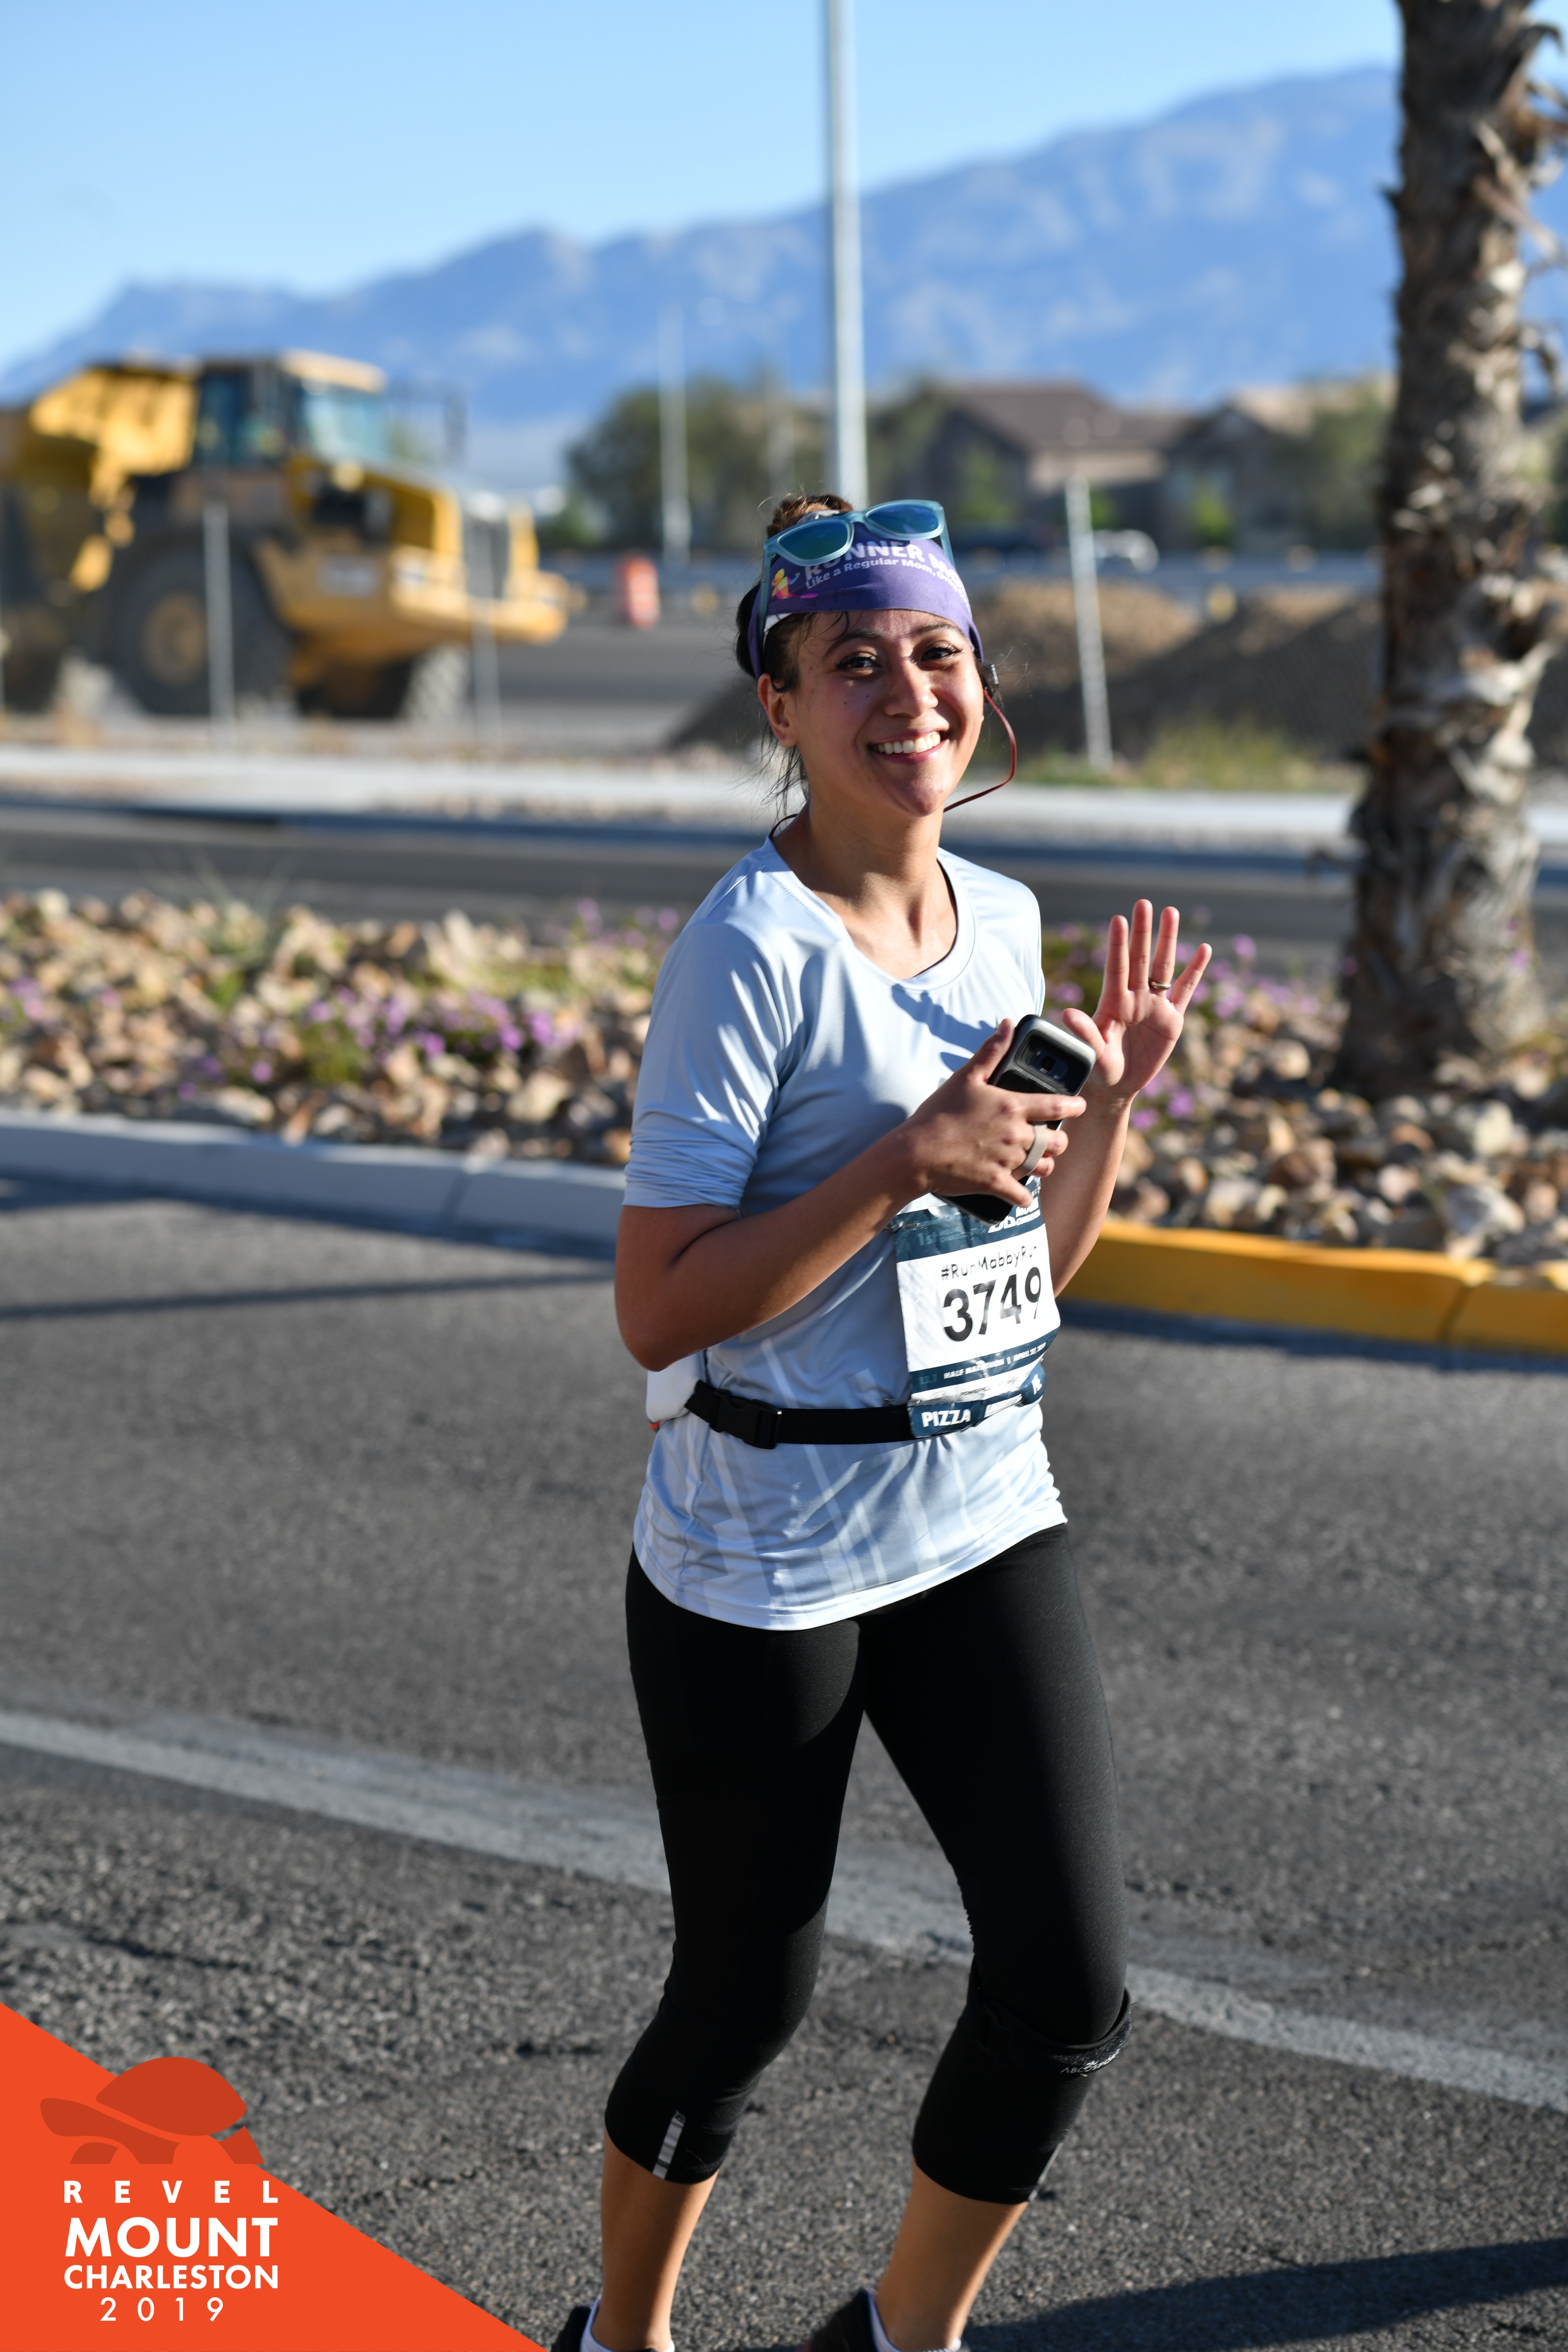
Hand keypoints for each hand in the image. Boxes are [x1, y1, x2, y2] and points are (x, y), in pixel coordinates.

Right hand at [895, 1019, 1085, 1209]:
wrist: (915, 1153)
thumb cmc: (938, 1113)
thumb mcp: (965, 1076)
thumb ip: (991, 1050)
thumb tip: (1007, 1024)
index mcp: (1012, 1107)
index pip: (1057, 1106)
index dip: (1074, 1106)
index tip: (1079, 1105)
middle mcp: (1016, 1135)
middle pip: (1057, 1141)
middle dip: (1059, 1140)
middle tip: (1053, 1138)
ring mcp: (1008, 1162)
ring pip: (1044, 1167)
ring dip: (1045, 1165)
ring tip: (1039, 1162)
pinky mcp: (996, 1184)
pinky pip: (1022, 1196)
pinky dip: (1023, 1196)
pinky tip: (1020, 1193)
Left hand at [1057, 901, 1210, 1104]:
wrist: (1117, 1086)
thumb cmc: (1098, 1069)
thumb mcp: (1092, 1054)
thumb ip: (1084, 1033)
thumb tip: (1066, 1013)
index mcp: (1113, 1003)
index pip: (1116, 967)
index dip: (1117, 945)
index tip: (1117, 920)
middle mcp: (1134, 997)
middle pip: (1141, 959)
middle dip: (1142, 932)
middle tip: (1144, 904)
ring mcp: (1154, 1005)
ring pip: (1163, 967)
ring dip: (1168, 940)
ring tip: (1171, 911)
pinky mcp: (1172, 1018)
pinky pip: (1185, 990)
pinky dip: (1194, 970)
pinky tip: (1204, 949)